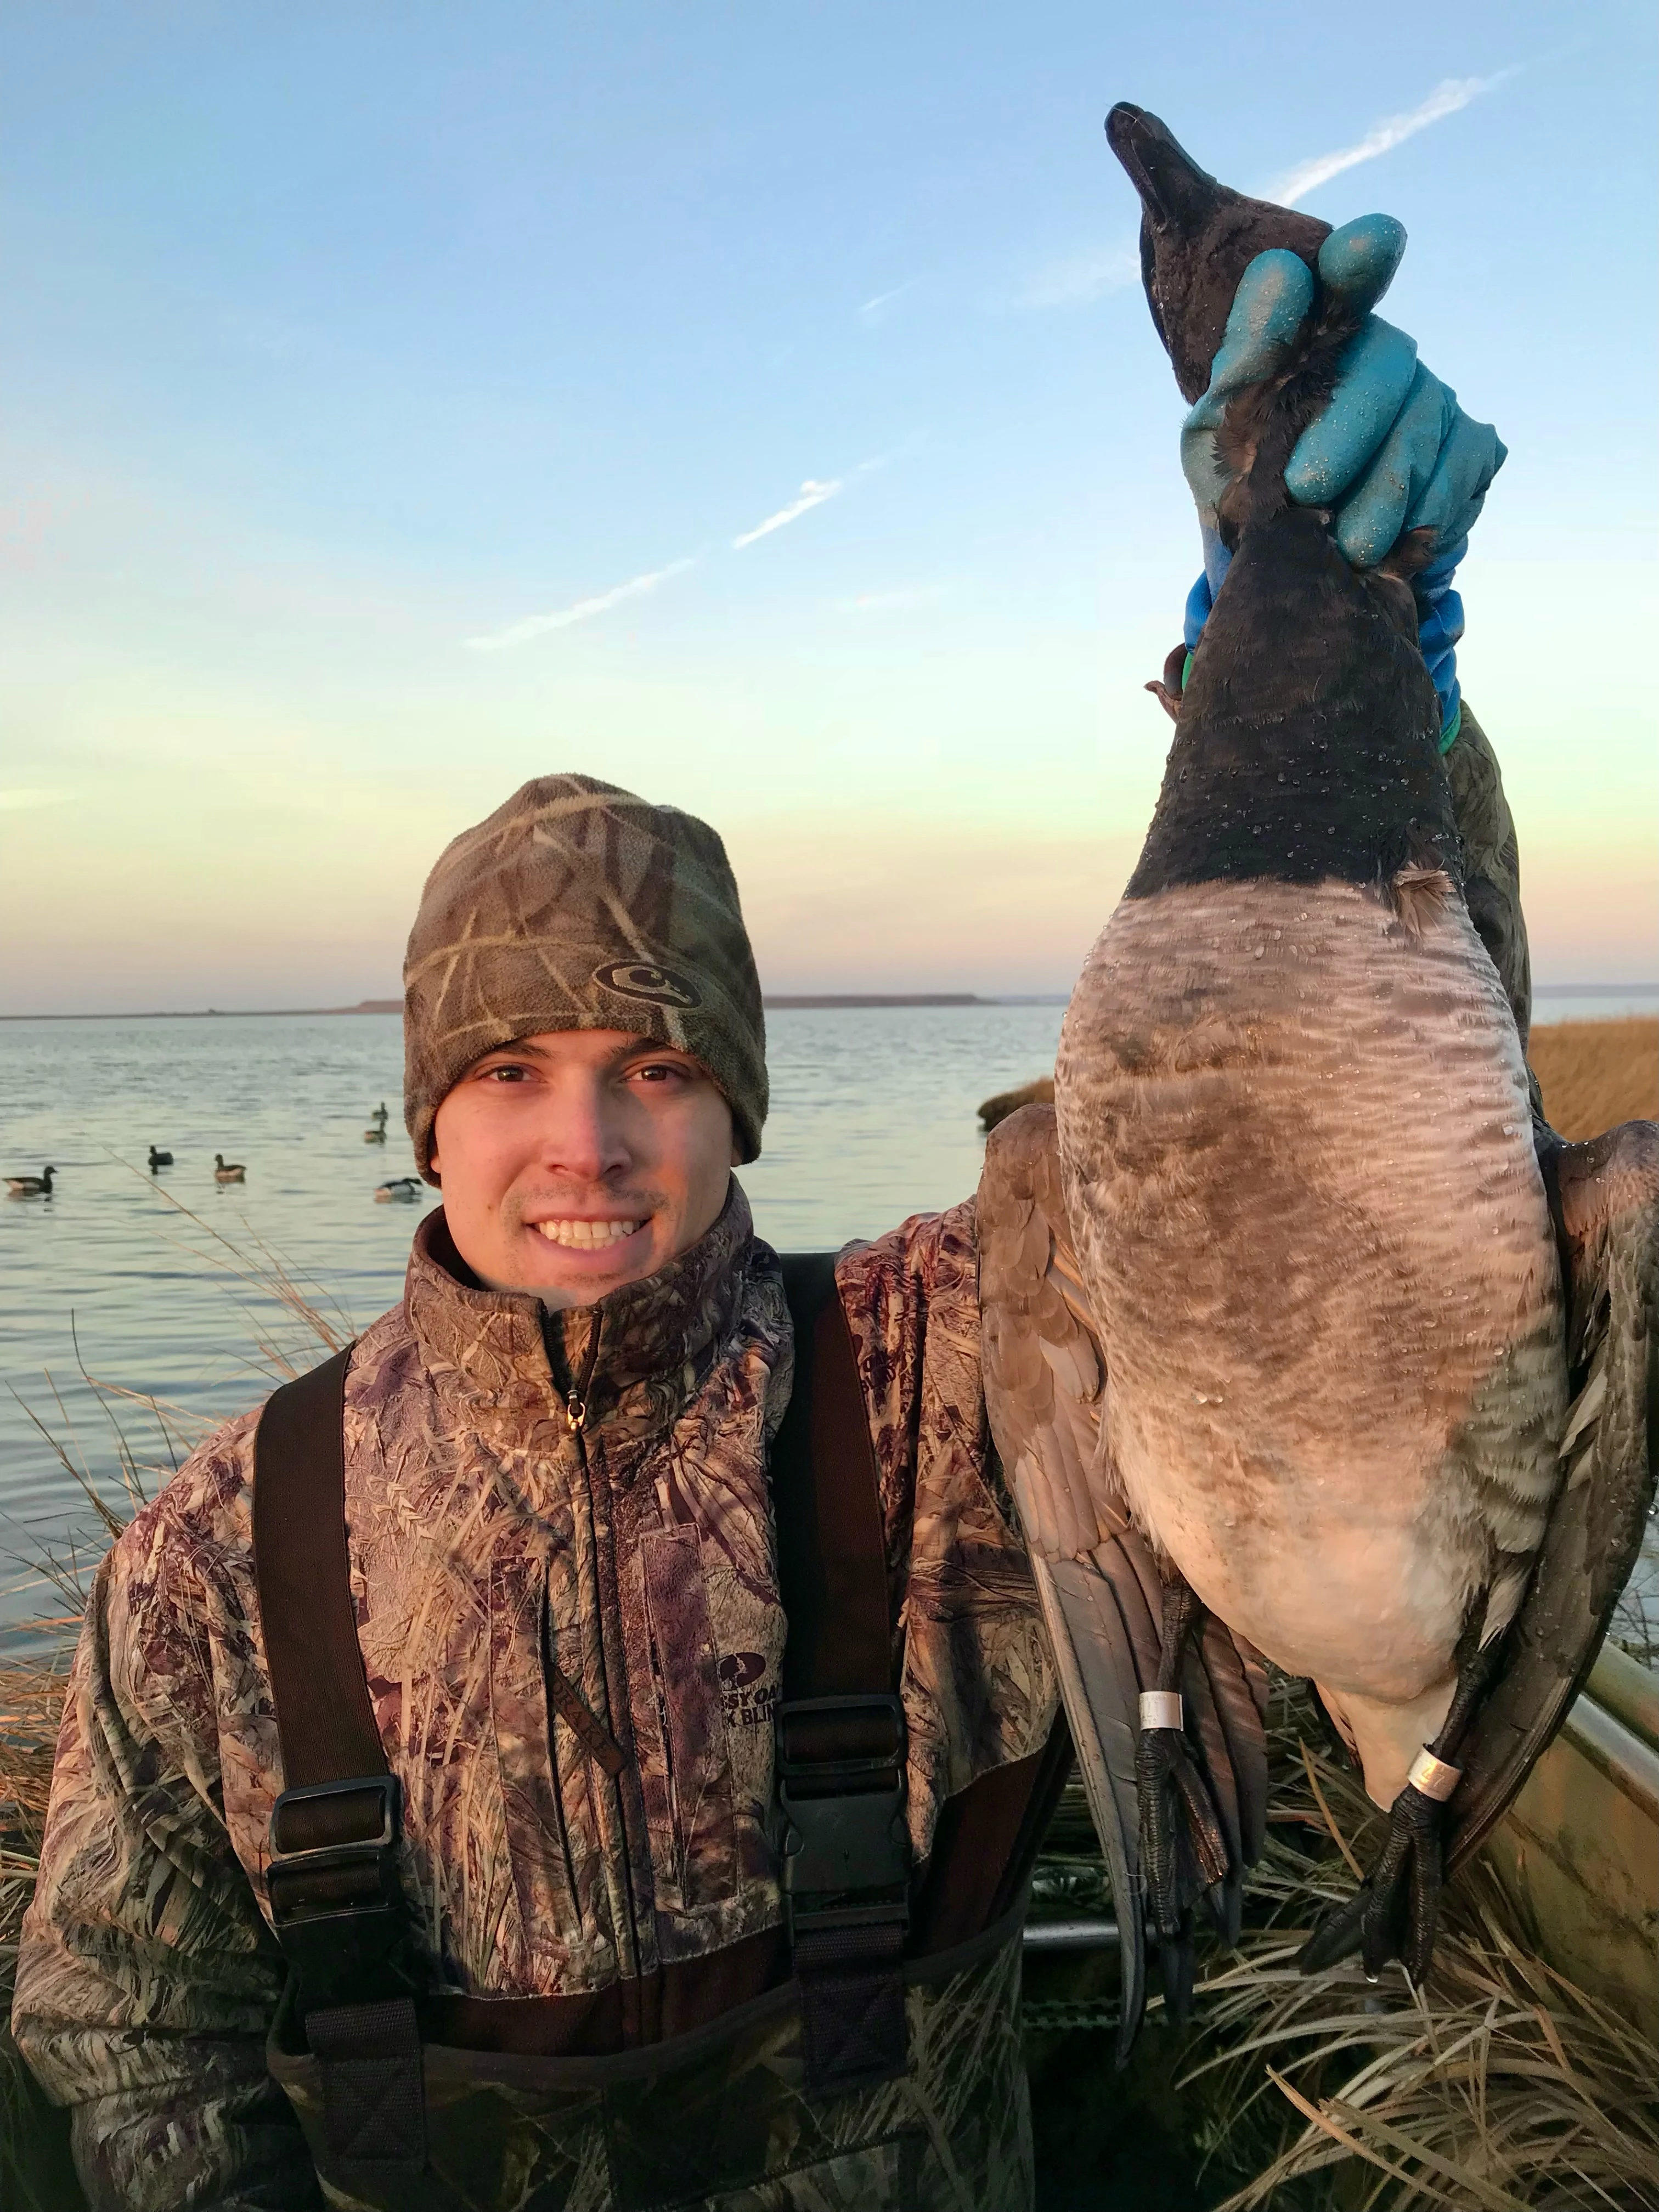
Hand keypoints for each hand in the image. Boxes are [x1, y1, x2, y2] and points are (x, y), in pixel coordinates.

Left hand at [1180, 218, 1505, 737]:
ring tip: (1345, 549)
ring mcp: (1435, 398)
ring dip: (1383, 495)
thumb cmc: (1246, 486)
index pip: (1345, 277)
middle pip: (1388, 365)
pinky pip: (1460, 475)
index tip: (1363, 245)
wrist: (1292, 574)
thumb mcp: (1221, 434)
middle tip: (1305, 492)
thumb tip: (1283, 268)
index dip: (1357, 260)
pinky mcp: (1471, 448)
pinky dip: (1423, 519)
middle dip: (1346, 431)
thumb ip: (1246, 359)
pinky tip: (1389, 551)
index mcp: (1320, 335)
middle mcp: (1385, 354)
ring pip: (1426, 430)